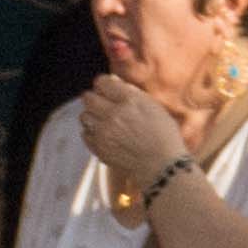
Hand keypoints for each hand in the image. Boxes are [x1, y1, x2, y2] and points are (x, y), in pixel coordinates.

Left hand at [69, 75, 181, 193]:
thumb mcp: (154, 108)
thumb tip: (113, 82)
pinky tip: (108, 136)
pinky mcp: (98, 146)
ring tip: (108, 123)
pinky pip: (85, 133)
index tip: (109, 89)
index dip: (105, 84)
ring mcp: (103, 132)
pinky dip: (94, 133)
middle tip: (105, 105)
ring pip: (84, 115)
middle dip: (96, 99)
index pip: (102, 82)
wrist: (162, 165)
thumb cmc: (163, 135)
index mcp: (130, 101)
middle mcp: (113, 114)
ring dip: (93, 117)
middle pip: (88, 97)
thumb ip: (132, 93)